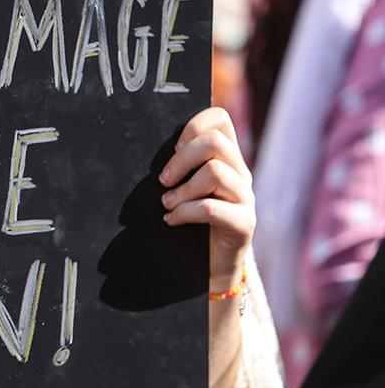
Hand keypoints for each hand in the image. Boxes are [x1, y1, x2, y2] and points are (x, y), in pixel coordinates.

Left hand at [159, 107, 253, 294]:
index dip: (194, 125)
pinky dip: (185, 213)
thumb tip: (142, 146)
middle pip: (215, 142)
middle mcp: (240, 173)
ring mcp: (245, 198)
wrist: (212, 268)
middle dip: (181, 159)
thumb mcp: (185, 189)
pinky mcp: (244, 224)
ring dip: (182, 189)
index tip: (174, 148)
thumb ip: (177, 167)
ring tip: (167, 204)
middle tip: (163, 181)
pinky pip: (211, 209)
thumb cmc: (191, 224)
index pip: (220, 119)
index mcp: (226, 159)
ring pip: (215, 172)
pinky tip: (172, 221)